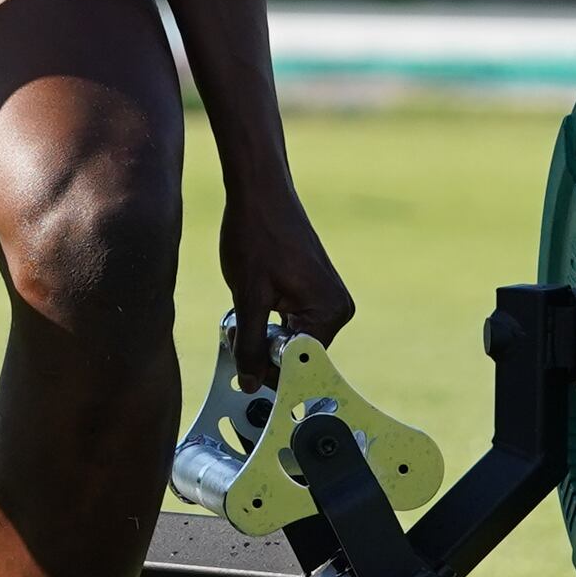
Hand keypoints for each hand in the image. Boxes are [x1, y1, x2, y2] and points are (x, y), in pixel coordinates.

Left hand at [215, 177, 355, 380]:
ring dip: (264, 336)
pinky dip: (270, 323)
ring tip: (244, 308)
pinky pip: (293, 325)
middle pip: (298, 357)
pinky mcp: (317, 293)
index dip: (270, 371)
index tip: (244, 369)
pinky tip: (254, 300)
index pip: (301, 367)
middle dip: (265, 352)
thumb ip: (251, 345)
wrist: (260, 192)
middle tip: (237, 329)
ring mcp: (329, 301)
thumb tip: (250, 384)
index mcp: (329, 313)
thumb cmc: (256, 235)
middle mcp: (338, 309)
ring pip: (292, 342)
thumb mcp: (248, 296)